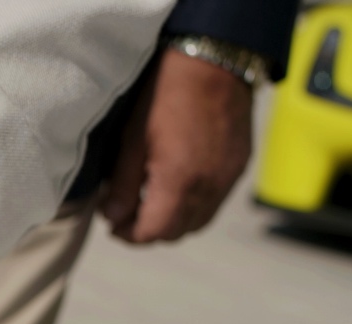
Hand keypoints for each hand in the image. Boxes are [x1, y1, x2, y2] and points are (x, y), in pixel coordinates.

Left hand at [101, 46, 253, 242]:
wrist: (215, 60)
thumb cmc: (167, 93)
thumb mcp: (133, 139)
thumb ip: (123, 185)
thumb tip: (112, 216)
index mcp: (178, 183)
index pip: (152, 233)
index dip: (129, 235)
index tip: (114, 225)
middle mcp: (208, 188)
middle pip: (176, 233)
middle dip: (150, 230)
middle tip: (128, 215)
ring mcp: (228, 179)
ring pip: (198, 222)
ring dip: (174, 221)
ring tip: (153, 203)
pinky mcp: (239, 167)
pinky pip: (215, 201)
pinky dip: (195, 204)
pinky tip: (179, 186)